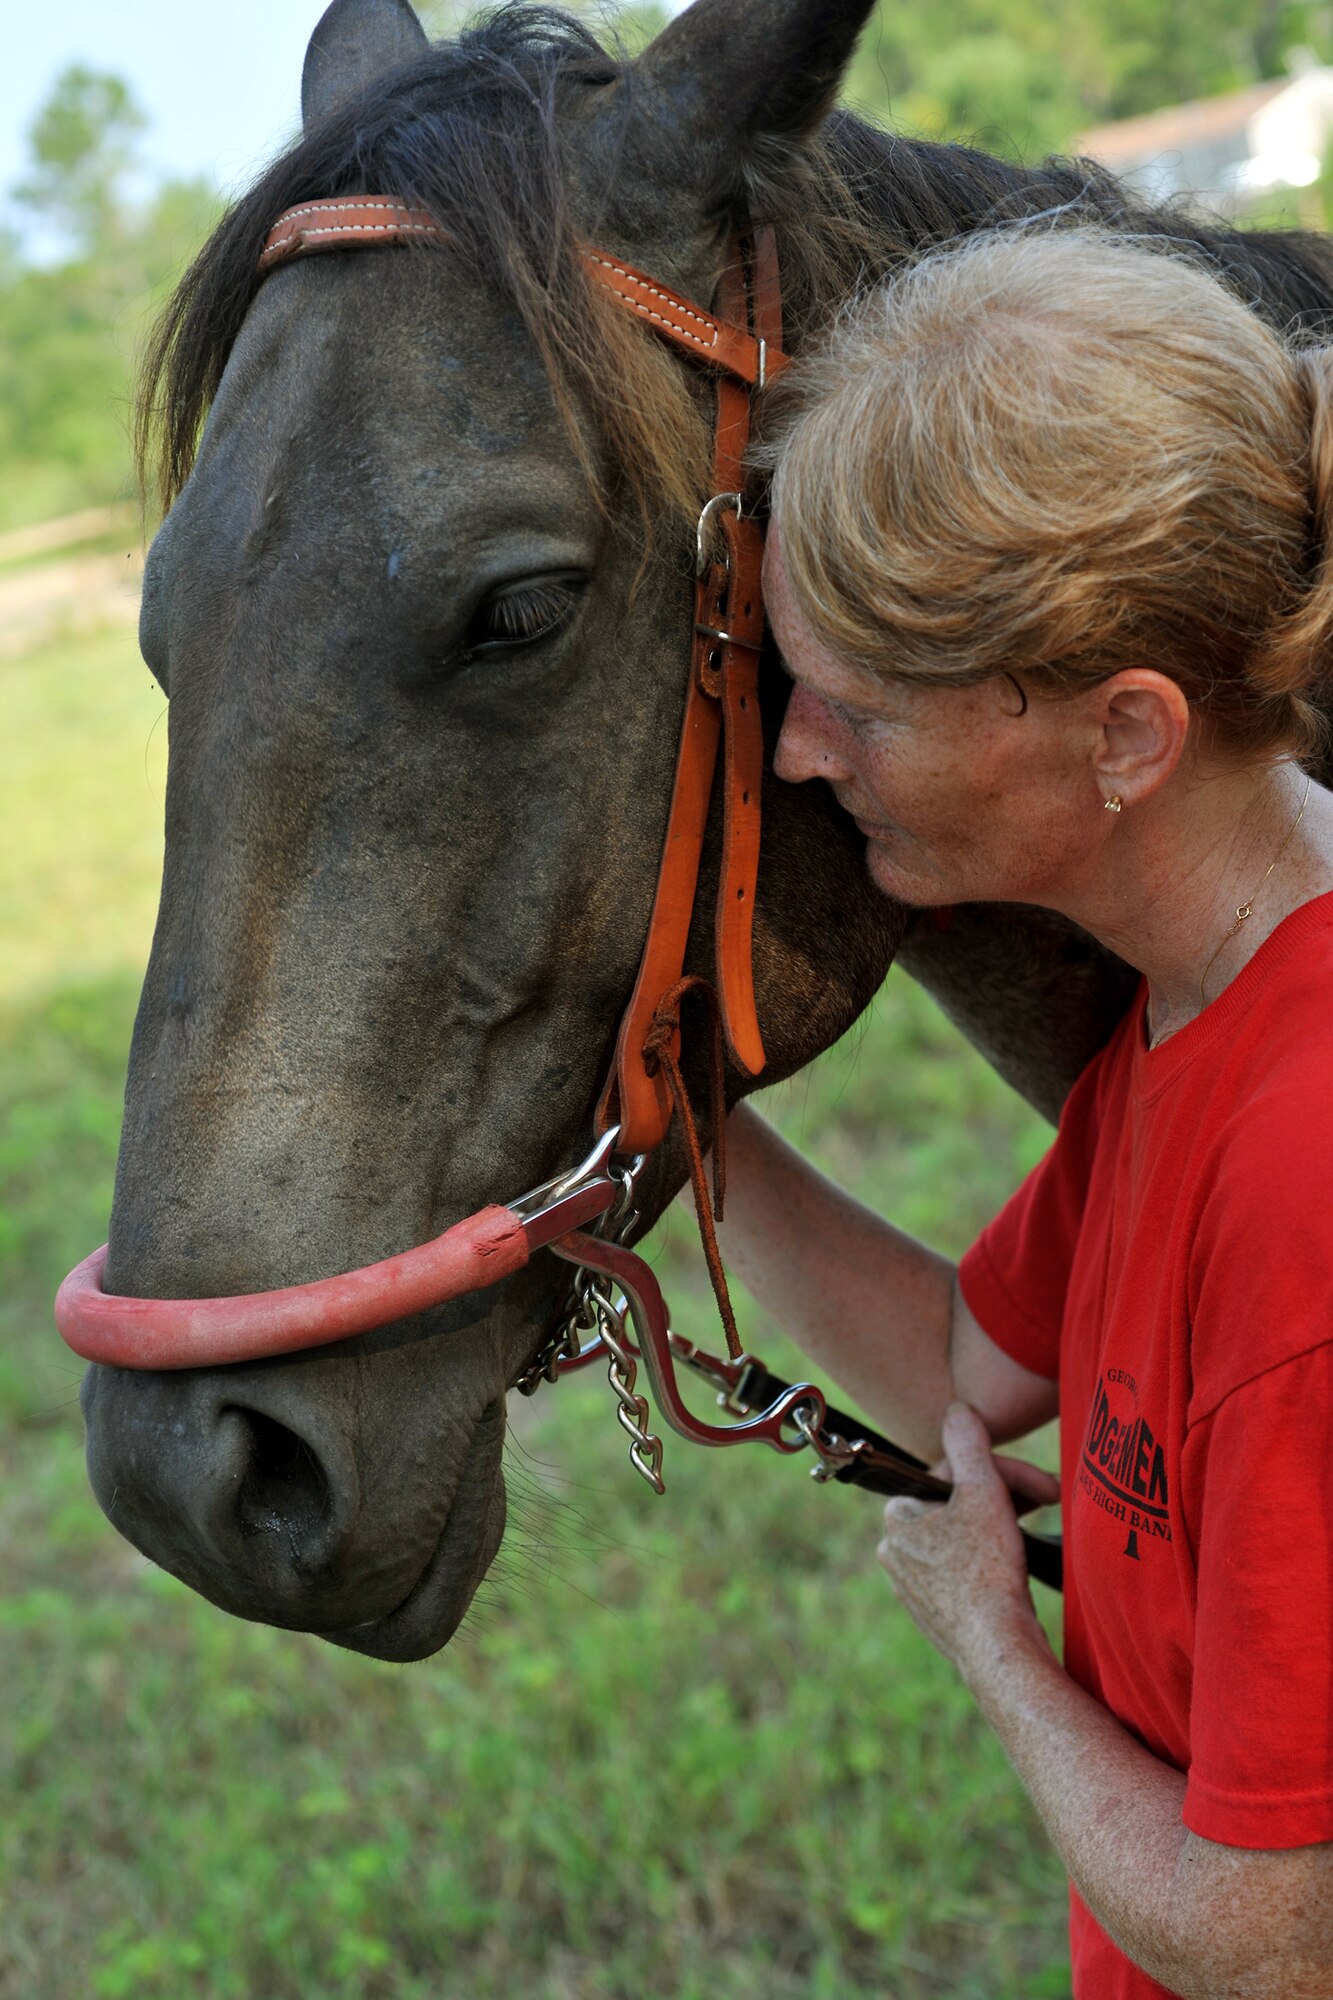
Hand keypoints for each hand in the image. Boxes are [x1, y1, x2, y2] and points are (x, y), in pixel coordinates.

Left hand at [876, 1402, 1058, 1682]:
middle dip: (1004, 1501)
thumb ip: (969, 1446)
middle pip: (958, 1508)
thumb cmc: (987, 1571)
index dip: (1000, 1473)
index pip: (953, 1476)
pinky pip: (966, 1575)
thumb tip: (957, 1410)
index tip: (1041, 1486)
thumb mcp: (983, 1493)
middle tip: (1047, 1504)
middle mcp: (895, 1553)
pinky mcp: (936, 1617)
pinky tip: (1016, 1573)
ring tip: (1032, 1537)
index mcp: (897, 1518)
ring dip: (1000, 1530)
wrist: (998, 1651)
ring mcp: (914, 1589)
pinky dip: (991, 1566)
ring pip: (963, 1541)